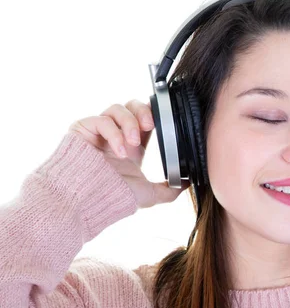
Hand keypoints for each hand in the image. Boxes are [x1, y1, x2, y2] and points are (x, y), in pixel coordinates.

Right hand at [68, 100, 189, 208]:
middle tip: (150, 125)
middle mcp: (115, 133)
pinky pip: (101, 120)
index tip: (165, 123)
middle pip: (132, 105)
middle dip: (143, 111)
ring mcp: (98, 130)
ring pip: (117, 108)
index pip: (146, 117)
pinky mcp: (83, 129)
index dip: (156, 115)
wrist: (86, 202)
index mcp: (132, 144)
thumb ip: (169, 190)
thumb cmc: (111, 196)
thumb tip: (188, 184)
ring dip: (129, 122)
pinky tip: (120, 150)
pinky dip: (114, 133)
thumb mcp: (148, 194)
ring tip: (133, 143)